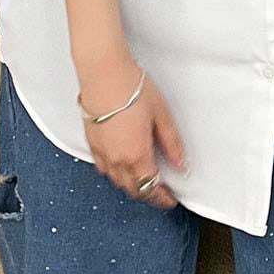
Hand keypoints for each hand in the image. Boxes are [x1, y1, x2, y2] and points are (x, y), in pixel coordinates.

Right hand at [78, 53, 188, 209]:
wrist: (103, 73)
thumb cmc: (130, 88)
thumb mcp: (161, 115)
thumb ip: (172, 143)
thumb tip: (181, 163)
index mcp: (137, 155)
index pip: (151, 188)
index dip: (163, 198)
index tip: (170, 199)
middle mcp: (117, 159)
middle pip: (134, 189)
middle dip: (148, 194)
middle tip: (160, 192)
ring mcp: (102, 152)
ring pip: (118, 181)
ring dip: (132, 185)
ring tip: (144, 180)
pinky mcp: (92, 143)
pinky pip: (104, 169)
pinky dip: (115, 173)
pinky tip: (121, 166)